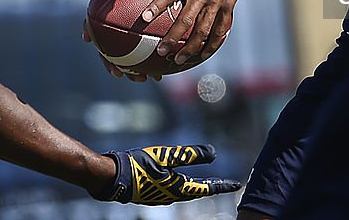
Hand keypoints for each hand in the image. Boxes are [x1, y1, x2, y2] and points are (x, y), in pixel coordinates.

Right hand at [81, 0, 160, 82]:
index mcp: (107, 16)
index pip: (92, 23)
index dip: (88, 31)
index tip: (88, 38)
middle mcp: (114, 31)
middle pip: (108, 51)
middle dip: (112, 64)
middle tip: (119, 72)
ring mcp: (129, 40)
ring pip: (128, 61)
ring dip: (133, 72)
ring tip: (144, 78)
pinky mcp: (144, 47)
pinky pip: (146, 60)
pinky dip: (152, 67)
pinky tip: (162, 74)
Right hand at [91, 144, 240, 204]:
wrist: (112, 178)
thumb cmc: (139, 165)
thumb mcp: (167, 156)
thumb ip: (190, 155)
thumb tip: (214, 153)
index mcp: (178, 188)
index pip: (206, 188)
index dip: (222, 186)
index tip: (236, 185)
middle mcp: (171, 195)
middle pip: (197, 192)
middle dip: (211, 188)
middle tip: (225, 185)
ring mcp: (160, 195)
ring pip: (185, 192)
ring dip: (197, 188)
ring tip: (207, 184)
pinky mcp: (151, 192)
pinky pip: (172, 190)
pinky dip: (182, 186)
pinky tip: (179, 182)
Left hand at [133, 0, 250, 64]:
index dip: (157, 6)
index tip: (144, 19)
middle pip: (186, 20)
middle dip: (173, 38)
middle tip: (160, 51)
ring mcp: (216, 2)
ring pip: (203, 30)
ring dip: (191, 47)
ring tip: (178, 60)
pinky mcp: (228, 7)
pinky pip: (220, 30)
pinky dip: (212, 44)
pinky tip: (202, 55)